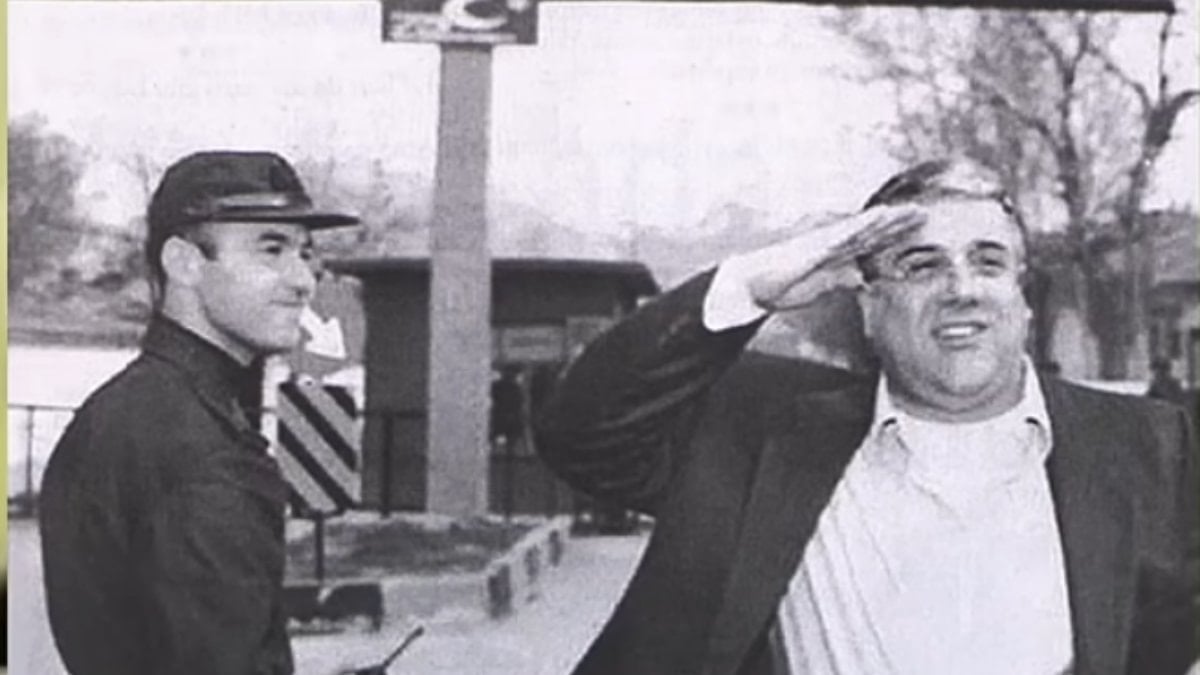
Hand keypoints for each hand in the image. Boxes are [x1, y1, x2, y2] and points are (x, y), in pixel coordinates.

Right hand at [741, 205, 924, 310]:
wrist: (748, 285)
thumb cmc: (778, 285)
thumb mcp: (820, 286)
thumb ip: (842, 280)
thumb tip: (863, 280)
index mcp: (833, 255)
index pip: (869, 243)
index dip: (893, 234)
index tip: (915, 226)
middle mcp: (830, 245)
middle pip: (870, 232)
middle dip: (897, 225)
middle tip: (923, 213)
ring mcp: (822, 244)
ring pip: (861, 229)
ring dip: (886, 221)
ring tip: (910, 212)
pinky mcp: (813, 248)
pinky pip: (842, 235)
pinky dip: (861, 226)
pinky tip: (878, 217)